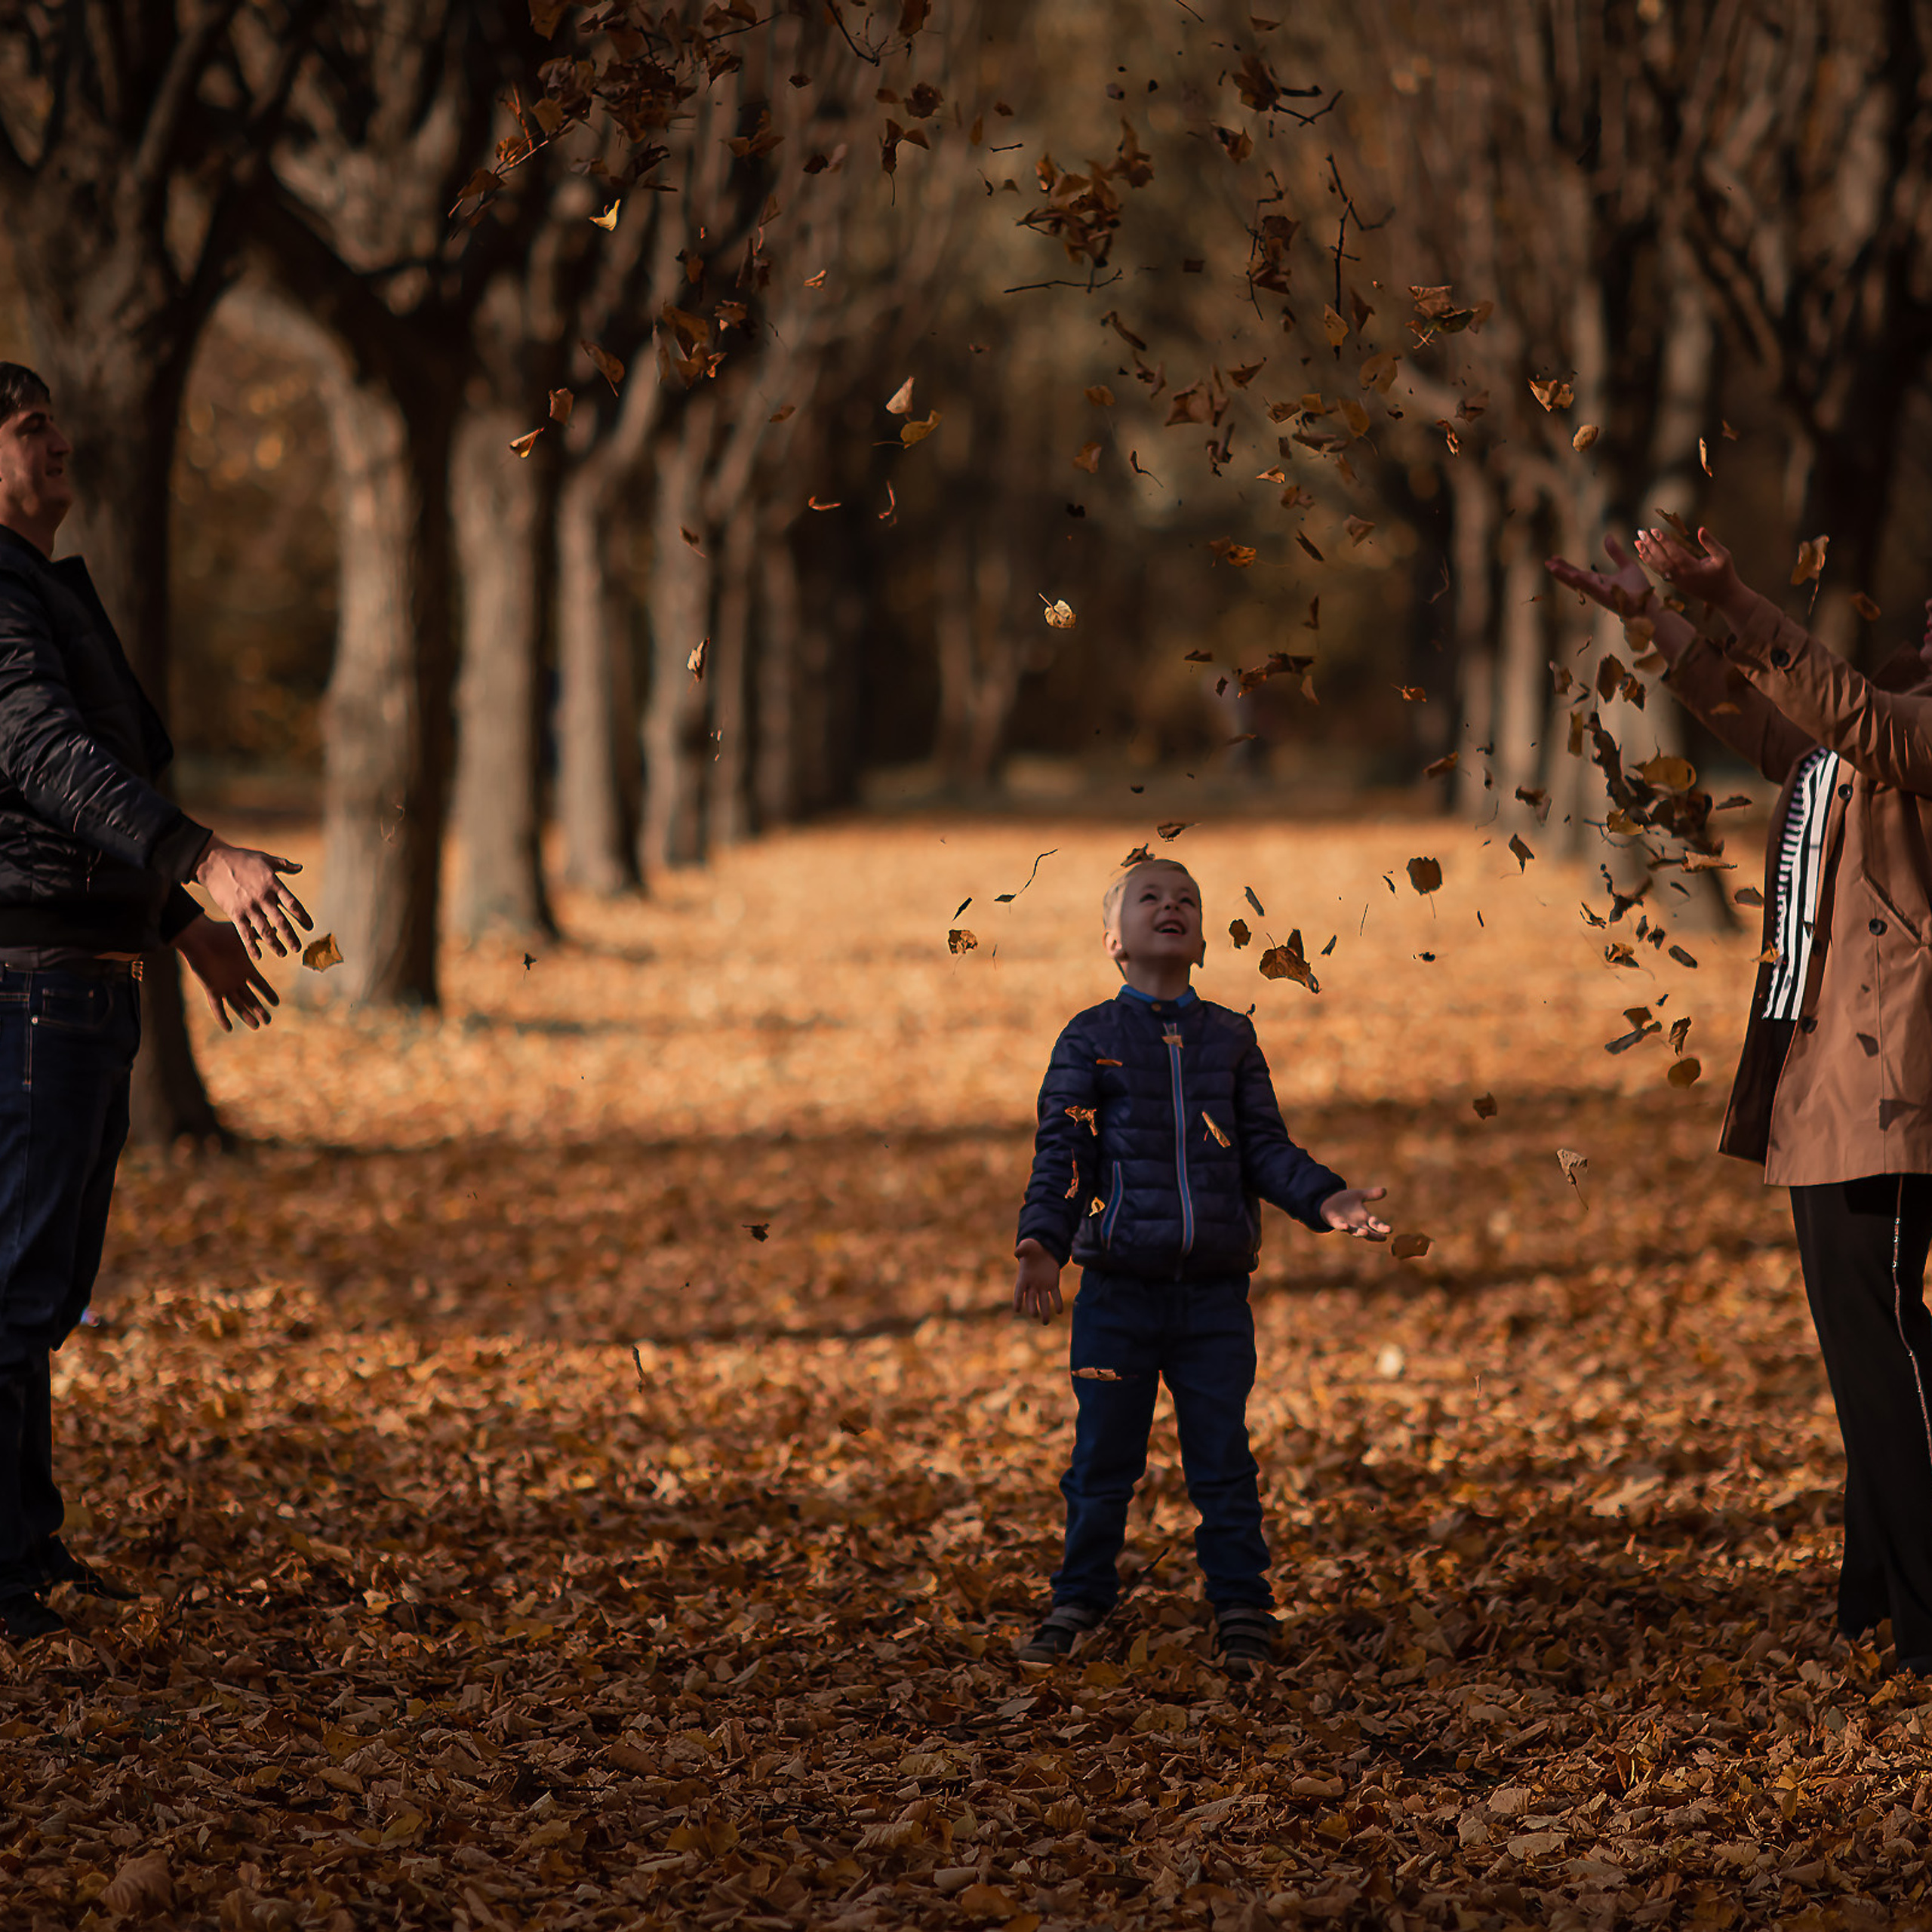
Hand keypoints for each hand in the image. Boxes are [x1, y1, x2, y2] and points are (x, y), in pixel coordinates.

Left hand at [175, 915, 279, 1031]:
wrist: (200, 937)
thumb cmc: (220, 933)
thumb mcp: (244, 936)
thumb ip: (259, 937)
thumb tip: (275, 928)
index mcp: (245, 968)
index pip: (260, 984)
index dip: (268, 993)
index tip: (277, 1002)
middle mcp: (235, 979)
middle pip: (250, 998)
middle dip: (259, 1010)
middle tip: (268, 1021)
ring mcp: (224, 985)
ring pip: (238, 1005)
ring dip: (247, 1015)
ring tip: (257, 1026)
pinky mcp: (212, 988)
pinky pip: (217, 1006)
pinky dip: (222, 1018)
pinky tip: (229, 1028)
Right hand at [192, 835, 311, 958]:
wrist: (214, 863)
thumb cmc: (242, 859)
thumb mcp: (266, 859)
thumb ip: (284, 865)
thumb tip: (300, 867)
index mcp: (273, 884)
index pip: (292, 904)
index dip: (302, 917)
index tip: (309, 926)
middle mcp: (263, 897)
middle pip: (281, 921)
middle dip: (291, 936)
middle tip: (298, 948)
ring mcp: (248, 906)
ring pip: (264, 930)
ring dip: (274, 944)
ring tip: (283, 954)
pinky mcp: (235, 913)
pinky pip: (244, 933)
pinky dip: (251, 945)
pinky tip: (258, 956)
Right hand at [1013, 1237, 1064, 1323]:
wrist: (1043, 1249)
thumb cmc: (1032, 1248)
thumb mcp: (1027, 1245)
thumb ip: (1022, 1249)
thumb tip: (1016, 1253)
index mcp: (1023, 1277)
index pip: (1019, 1291)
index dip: (1017, 1300)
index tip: (1017, 1309)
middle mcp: (1032, 1285)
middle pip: (1031, 1299)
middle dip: (1032, 1307)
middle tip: (1034, 1315)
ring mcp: (1043, 1286)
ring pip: (1043, 1301)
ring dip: (1045, 1311)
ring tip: (1046, 1322)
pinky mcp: (1053, 1284)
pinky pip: (1055, 1295)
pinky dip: (1057, 1303)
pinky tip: (1059, 1311)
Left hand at [1321, 1187, 1390, 1239]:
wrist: (1328, 1201)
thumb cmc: (1345, 1200)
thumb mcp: (1359, 1195)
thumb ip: (1371, 1194)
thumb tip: (1385, 1190)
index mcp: (1365, 1218)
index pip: (1376, 1224)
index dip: (1383, 1227)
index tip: (1390, 1230)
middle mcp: (1357, 1224)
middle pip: (1369, 1232)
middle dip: (1375, 1235)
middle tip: (1383, 1238)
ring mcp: (1347, 1225)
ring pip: (1355, 1232)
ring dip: (1360, 1233)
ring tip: (1366, 1233)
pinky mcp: (1336, 1223)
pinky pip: (1340, 1226)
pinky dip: (1343, 1227)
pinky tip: (1346, 1226)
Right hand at [1545, 532, 1655, 617]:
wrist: (1647, 604)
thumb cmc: (1639, 588)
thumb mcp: (1627, 565)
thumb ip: (1616, 553)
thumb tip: (1607, 537)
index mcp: (1599, 581)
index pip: (1579, 573)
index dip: (1566, 566)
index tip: (1555, 558)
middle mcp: (1595, 588)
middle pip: (1573, 578)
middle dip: (1560, 570)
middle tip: (1547, 562)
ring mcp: (1598, 592)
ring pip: (1578, 582)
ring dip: (1564, 575)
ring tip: (1551, 567)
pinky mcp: (1605, 595)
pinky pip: (1591, 587)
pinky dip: (1582, 581)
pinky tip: (1573, 574)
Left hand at [1632, 524, 1743, 609]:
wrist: (1723, 596)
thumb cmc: (1725, 574)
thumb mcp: (1723, 556)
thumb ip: (1711, 543)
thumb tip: (1701, 529)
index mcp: (1692, 568)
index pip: (1674, 553)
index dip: (1664, 541)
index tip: (1654, 530)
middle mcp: (1681, 576)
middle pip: (1661, 559)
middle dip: (1650, 545)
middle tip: (1641, 532)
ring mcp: (1676, 581)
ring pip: (1658, 566)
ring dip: (1646, 553)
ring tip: (1637, 541)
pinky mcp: (1675, 583)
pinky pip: (1659, 572)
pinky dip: (1650, 562)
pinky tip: (1643, 554)